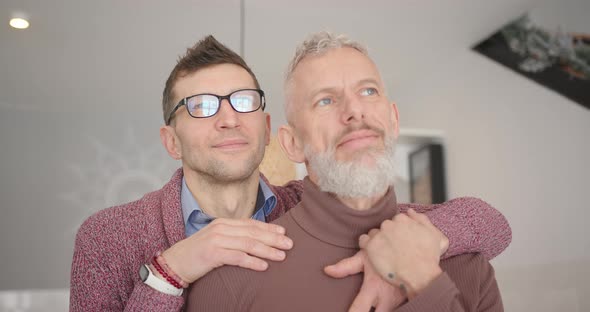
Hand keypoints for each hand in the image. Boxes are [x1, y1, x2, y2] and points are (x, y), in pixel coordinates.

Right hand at [161, 218, 292, 282]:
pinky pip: (237, 257)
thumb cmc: (197, 254)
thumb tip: (255, 240)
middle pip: (253, 232)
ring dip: (267, 250)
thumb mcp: (216, 240)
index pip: (251, 224)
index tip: (283, 232)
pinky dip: (252, 261)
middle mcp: (221, 228)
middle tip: (289, 244)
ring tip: (281, 255)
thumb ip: (232, 237)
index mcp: (223, 223)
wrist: (174, 263)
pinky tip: (264, 266)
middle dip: (273, 238)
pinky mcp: (212, 254)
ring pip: (248, 244)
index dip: (268, 228)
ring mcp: (216, 240)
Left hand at [324, 250, 405, 311]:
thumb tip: (326, 270)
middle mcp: (387, 299)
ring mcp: (399, 302)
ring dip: (382, 310)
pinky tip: (389, 306)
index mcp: (373, 289)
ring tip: (375, 306)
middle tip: (361, 311)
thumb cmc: (387, 251)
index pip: (359, 309)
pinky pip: (399, 309)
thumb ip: (346, 266)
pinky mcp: (408, 300)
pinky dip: (393, 308)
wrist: (416, 247)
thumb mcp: (366, 257)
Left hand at [360, 209, 442, 298]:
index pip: (397, 221)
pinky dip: (367, 246)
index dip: (400, 232)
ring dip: (378, 240)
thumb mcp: (436, 235)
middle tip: (395, 249)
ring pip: (374, 233)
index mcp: (403, 219)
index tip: (402, 241)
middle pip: (385, 226)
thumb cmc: (429, 257)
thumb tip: (410, 211)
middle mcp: (389, 224)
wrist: (419, 275)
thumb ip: (422, 219)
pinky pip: (363, 241)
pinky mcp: (371, 246)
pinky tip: (376, 254)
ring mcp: (379, 234)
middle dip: (389, 235)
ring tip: (386, 253)